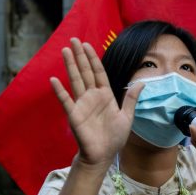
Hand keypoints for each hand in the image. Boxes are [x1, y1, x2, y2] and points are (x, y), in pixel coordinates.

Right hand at [50, 38, 143, 168]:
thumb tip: (141, 82)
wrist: (103, 155)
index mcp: (105, 95)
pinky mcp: (74, 115)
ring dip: (70, 66)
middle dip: (80, 55)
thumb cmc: (114, 138)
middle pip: (85, 72)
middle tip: (73, 39)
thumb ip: (131, 99)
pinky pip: (66, 100)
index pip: (98, 72)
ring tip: (65, 50)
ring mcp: (82, 104)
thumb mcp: (127, 117)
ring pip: (75, 80)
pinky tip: (54, 79)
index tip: (87, 44)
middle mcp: (92, 97)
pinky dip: (60, 90)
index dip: (93, 58)